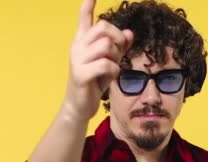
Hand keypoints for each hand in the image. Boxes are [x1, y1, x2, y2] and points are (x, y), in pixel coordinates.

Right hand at [62, 0, 133, 120]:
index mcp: (82, 41)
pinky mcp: (80, 73)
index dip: (87, 5)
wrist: (80, 106)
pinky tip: (108, 78)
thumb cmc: (94, 82)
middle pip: (103, 27)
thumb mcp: (110, 62)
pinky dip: (113, 71)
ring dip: (116, 58)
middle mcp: (77, 46)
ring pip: (107, 45)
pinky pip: (106, 64)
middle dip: (118, 39)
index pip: (84, 18)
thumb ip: (119, 47)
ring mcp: (77, 59)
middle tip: (119, 53)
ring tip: (110, 69)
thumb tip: (130, 33)